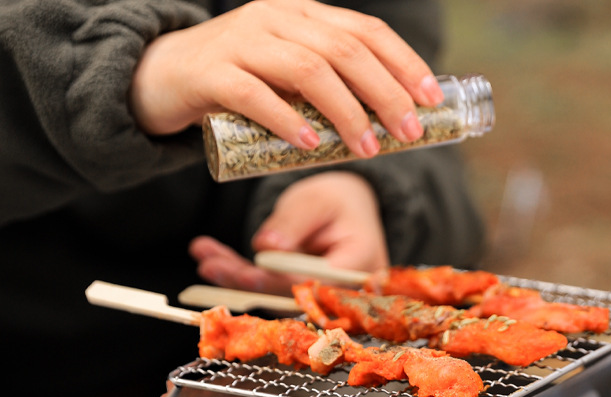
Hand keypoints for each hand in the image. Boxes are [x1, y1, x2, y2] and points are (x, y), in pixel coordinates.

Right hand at [129, 0, 443, 157]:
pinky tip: (310, 146)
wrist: (161, 76)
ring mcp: (243, 41)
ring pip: (307, 69)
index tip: (432, 98)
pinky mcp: (212, 72)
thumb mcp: (289, 76)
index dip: (404, 63)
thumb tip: (386, 128)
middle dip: (385, 92)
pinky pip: (254, 95)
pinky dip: (287, 120)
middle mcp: (277, 18)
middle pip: (345, 49)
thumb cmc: (237, 84)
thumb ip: (328, 90)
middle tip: (409, 132)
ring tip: (369, 149)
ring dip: (346, 112)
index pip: (365, 30)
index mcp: (303, 15)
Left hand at [190, 172, 388, 292]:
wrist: (347, 209)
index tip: (250, 274)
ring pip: (272, 294)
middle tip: (212, 266)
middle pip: (289, 294)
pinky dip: (237, 272)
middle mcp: (338, 291)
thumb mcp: (318, 200)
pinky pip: (265, 287)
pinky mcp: (294, 294)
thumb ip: (294, 222)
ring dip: (235, 278)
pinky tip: (210, 257)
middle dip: (248, 282)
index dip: (280, 282)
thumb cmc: (339, 201)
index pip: (316, 283)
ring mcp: (314, 296)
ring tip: (205, 257)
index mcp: (358, 265)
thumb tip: (265, 247)